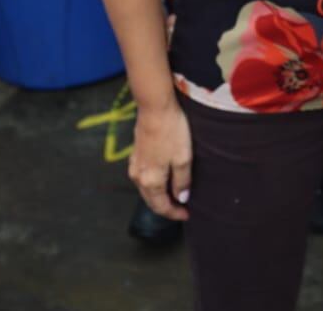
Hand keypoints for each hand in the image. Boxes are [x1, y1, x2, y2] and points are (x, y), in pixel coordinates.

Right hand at [128, 100, 192, 220]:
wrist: (155, 107)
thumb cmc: (172, 131)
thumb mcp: (183, 158)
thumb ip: (182, 181)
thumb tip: (181, 198)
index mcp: (151, 181)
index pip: (161, 207)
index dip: (174, 214)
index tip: (187, 215)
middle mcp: (138, 176)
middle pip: (151, 201)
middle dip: (166, 207)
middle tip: (182, 209)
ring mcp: (135, 165)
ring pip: (146, 189)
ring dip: (159, 196)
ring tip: (175, 195)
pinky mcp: (136, 154)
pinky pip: (144, 177)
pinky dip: (154, 184)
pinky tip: (164, 179)